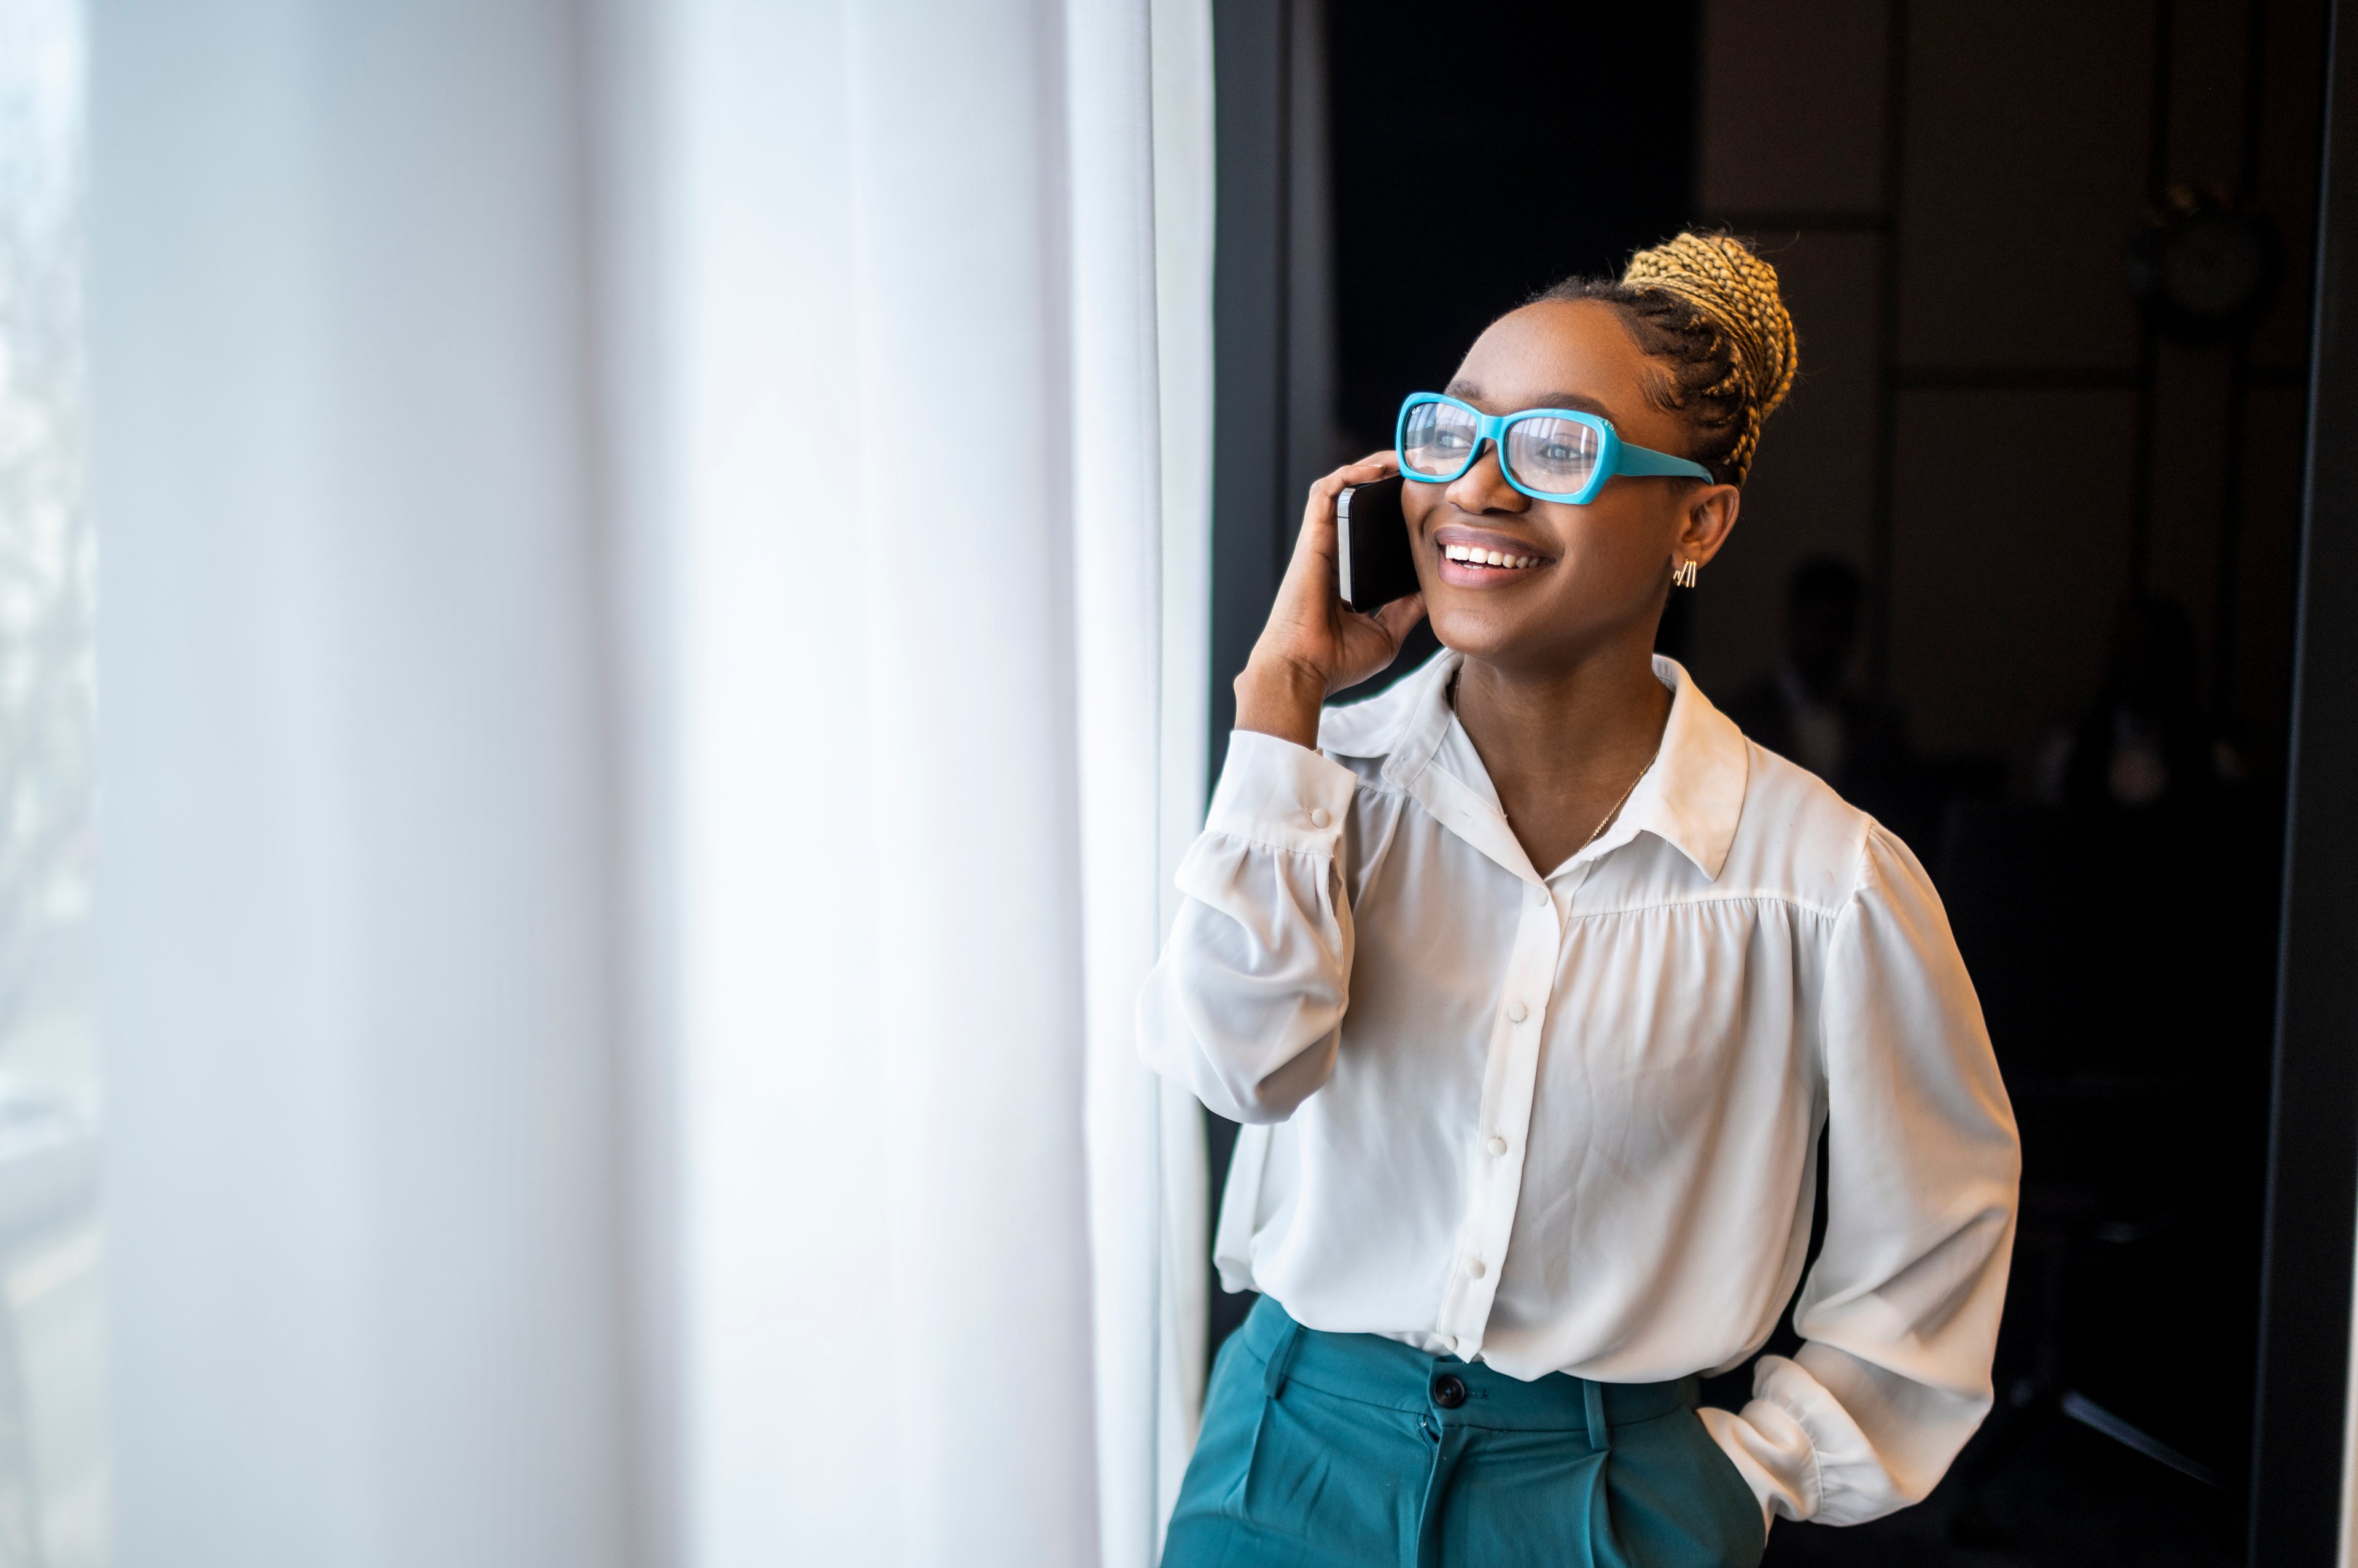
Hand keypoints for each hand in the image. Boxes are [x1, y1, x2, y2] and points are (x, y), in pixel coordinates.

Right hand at [1234, 454, 1428, 748]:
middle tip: (1419, 469)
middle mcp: (1332, 554)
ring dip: (1370, 467)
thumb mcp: (1387, 633)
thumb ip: (1407, 610)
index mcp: (1347, 575)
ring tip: (1403, 458)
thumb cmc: (1336, 661)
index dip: (1394, 511)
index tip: (1424, 501)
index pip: (1370, 532)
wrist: (1304, 671)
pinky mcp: (1312, 538)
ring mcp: (1320, 544)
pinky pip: (1326, 492)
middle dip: (1387, 479)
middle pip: (1358, 503)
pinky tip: (1377, 468)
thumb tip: (1433, 590)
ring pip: (1342, 488)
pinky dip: (1349, 474)